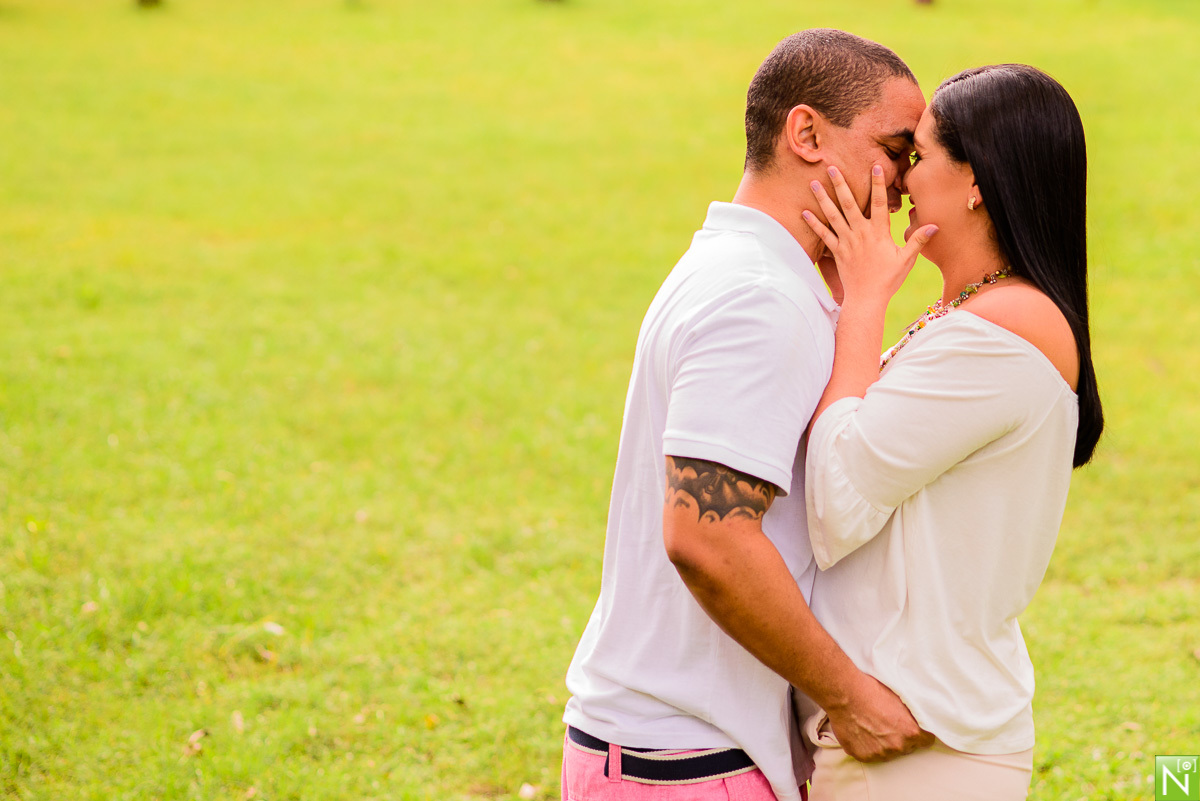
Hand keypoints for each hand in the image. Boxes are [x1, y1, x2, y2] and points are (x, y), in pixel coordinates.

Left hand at [802, 164, 937, 307]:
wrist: (867, 299)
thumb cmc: (889, 279)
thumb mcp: (907, 259)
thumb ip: (918, 240)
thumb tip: (935, 225)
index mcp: (879, 232)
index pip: (879, 202)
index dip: (878, 184)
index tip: (875, 166)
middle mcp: (860, 233)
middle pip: (849, 203)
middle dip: (841, 184)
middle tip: (831, 167)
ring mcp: (846, 242)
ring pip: (833, 216)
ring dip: (823, 198)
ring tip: (813, 183)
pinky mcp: (836, 251)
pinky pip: (823, 235)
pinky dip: (814, 224)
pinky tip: (804, 212)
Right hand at [824, 673, 934, 762]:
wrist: (845, 694)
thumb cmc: (872, 690)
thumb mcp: (900, 699)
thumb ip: (912, 716)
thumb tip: (919, 721)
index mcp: (910, 732)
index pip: (926, 741)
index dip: (919, 733)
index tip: (913, 729)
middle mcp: (897, 746)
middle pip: (906, 748)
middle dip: (900, 738)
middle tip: (887, 724)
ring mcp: (879, 754)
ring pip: (888, 753)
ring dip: (883, 744)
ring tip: (872, 726)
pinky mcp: (862, 756)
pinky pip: (869, 755)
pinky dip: (866, 747)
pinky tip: (861, 731)